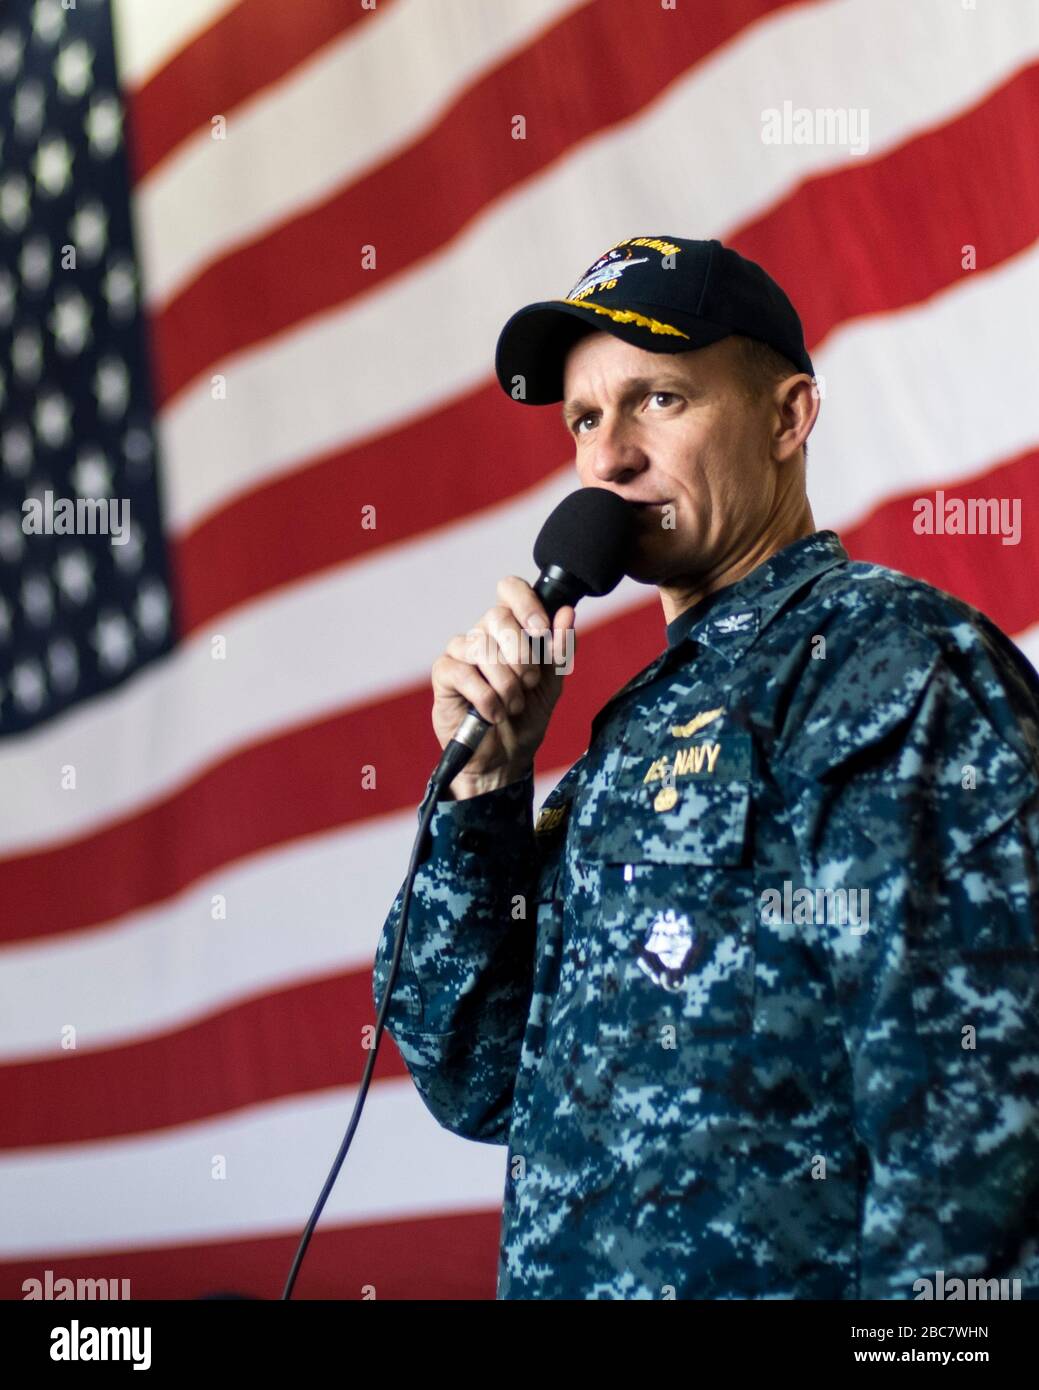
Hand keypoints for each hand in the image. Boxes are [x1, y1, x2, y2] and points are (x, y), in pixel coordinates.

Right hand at [430, 576, 576, 797]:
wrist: (506, 758)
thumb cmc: (526, 717)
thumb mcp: (553, 682)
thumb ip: (560, 647)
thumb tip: (566, 612)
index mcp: (511, 628)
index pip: (510, 589)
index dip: (527, 604)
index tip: (541, 632)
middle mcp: (484, 633)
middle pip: (497, 616)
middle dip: (522, 656)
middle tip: (528, 683)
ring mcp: (461, 651)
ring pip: (483, 648)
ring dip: (506, 684)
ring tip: (512, 706)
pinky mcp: (444, 673)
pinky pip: (464, 673)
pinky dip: (486, 699)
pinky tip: (492, 714)